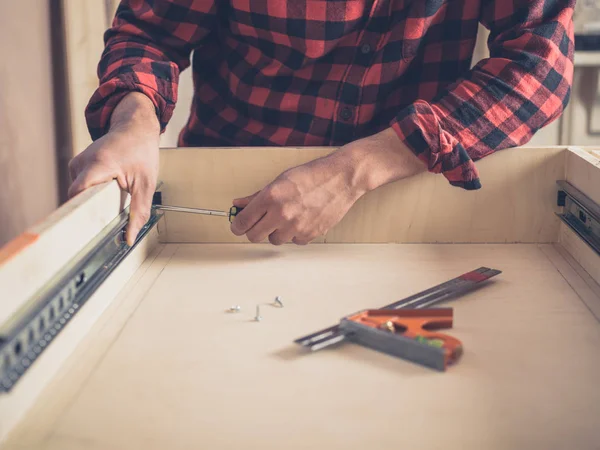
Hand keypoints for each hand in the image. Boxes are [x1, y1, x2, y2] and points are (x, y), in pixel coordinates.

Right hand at [68, 93, 159, 245]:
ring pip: (78, 194)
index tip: (84, 231)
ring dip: (93, 202)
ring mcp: (77, 163)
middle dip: (89, 213)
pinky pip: (80, 188)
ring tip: (110, 202)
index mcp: (99, 164)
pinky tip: (106, 193)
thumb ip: (139, 212)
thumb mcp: (146, 184)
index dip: (79, 213)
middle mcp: (83, 163)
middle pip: (77, 197)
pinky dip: (92, 194)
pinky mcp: (77, 166)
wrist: (135, 128)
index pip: (78, 193)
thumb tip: (129, 238)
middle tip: (102, 227)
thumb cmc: (141, 153)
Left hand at [230, 154, 362, 244]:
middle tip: (260, 224)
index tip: (238, 226)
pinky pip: (294, 241)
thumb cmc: (311, 176)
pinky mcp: (309, 235)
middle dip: (255, 231)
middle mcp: (281, 214)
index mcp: (270, 197)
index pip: (243, 222)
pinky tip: (301, 219)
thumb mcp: (279, 180)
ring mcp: (296, 226)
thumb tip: (239, 205)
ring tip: (287, 217)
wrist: (340, 179)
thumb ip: (257, 196)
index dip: (237, 226)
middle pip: (254, 237)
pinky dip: (295, 233)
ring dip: (277, 232)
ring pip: (275, 240)